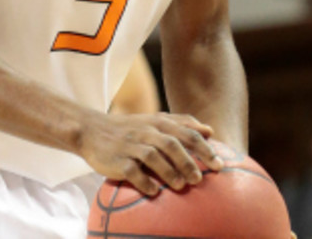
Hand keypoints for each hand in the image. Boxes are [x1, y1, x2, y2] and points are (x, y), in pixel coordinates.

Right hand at [76, 111, 222, 196]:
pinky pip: (132, 171)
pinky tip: (155, 192)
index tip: (219, 164)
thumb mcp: (154, 120)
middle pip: (172, 144)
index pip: (186, 133)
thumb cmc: (129, 128)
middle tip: (200, 179)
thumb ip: (182, 123)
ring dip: (169, 172)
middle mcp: (146, 131)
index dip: (204, 148)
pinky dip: (144, 181)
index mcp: (158, 122)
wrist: (91, 130)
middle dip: (189, 162)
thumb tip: (210, 131)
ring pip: (153, 156)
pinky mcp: (117, 159)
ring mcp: (131, 145)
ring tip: (181, 186)